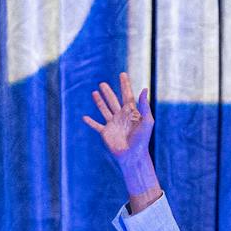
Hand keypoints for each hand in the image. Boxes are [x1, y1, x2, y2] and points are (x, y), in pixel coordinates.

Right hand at [83, 72, 160, 208]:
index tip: (123, 74)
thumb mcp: (146, 121)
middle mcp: (121, 117)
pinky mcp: (105, 133)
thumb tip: (144, 89)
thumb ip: (145, 106)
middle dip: (108, 93)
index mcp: (131, 113)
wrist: (133, 156)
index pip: (127, 96)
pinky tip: (84, 118)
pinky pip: (96, 126)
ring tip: (94, 92)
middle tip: (102, 83)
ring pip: (104, 110)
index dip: (125, 85)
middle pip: (113, 101)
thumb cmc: (142, 140)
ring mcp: (113, 125)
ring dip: (99, 102)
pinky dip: (90, 122)